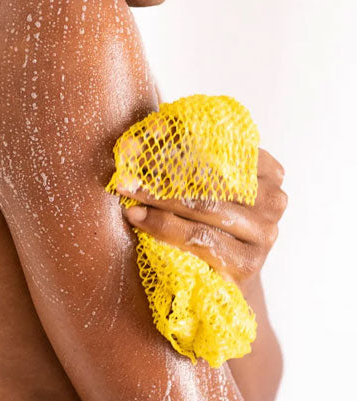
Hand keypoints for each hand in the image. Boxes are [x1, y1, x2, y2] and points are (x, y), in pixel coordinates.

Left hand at [116, 148, 286, 289]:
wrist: (219, 271)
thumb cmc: (204, 216)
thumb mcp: (196, 177)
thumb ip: (177, 149)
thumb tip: (150, 129)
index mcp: (267, 169)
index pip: (224, 145)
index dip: (181, 135)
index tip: (146, 133)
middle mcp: (273, 198)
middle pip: (212, 174)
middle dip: (163, 168)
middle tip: (127, 165)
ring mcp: (264, 233)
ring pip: (203, 205)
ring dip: (157, 196)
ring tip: (127, 190)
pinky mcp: (248, 263)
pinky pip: (197, 237)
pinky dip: (161, 225)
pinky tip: (137, 216)